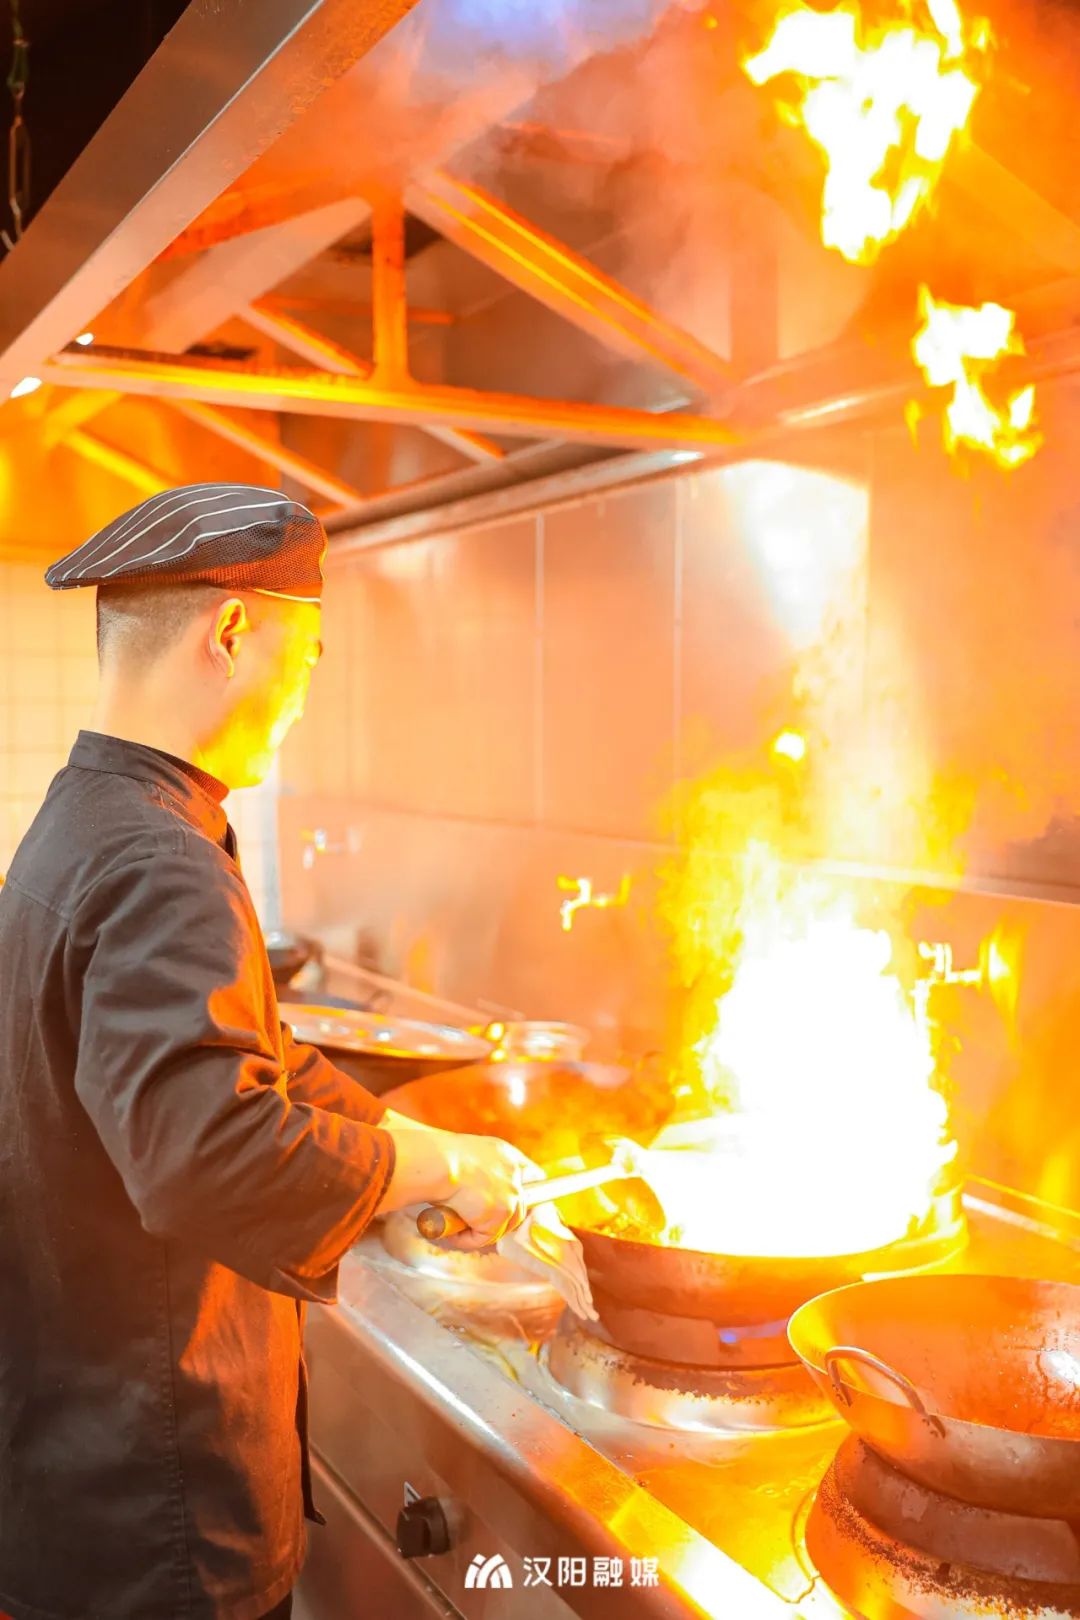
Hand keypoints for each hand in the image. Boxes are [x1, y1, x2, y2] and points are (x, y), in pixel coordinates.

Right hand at [377, 1122, 541, 1247]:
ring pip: (502, 1226)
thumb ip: (478, 1173)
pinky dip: (467, 1239)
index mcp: (505, 1155)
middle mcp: (513, 1174)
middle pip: (519, 1208)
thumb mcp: (465, 1157)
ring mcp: (511, 1195)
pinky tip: (452, 1231)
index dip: (522, 1192)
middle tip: (473, 1220)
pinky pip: (485, 1237)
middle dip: (498, 1219)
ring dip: (481, 1230)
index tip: (511, 1203)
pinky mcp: (501, 1214)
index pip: (531, 1176)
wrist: (438, 1163)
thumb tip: (473, 1195)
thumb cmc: (439, 1158)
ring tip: (456, 1225)